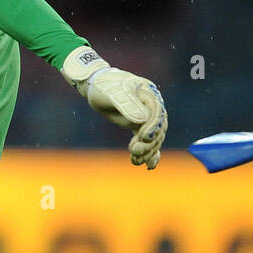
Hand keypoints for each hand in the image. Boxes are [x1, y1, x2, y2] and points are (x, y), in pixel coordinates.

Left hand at [61, 46, 165, 168]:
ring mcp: (147, 116)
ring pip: (153, 137)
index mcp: (149, 94)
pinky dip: (149, 152)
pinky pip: (147, 140)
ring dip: (147, 151)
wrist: (94, 86)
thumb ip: (127, 105)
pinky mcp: (139, 125)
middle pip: (157, 128)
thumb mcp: (113, 93)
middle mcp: (152, 105)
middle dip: (149, 143)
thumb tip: (143, 120)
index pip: (156, 114)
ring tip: (136, 161)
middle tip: (135, 152)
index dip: (151, 127)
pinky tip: (149, 165)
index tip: (142, 138)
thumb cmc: (103, 86)